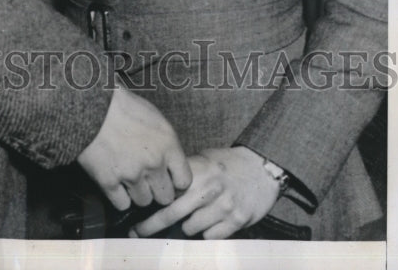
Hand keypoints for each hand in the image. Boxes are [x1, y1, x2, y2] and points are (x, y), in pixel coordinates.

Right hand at [77, 85, 190, 209]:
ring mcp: (131, 174)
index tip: (168, 179)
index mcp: (168, 145)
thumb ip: (166, 144)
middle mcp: (153, 163)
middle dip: (156, 189)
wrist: (91, 105)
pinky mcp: (109, 182)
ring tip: (128, 177)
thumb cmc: (122, 106)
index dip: (176, 182)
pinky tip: (115, 182)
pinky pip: (122, 204)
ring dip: (137, 193)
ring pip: (144, 202)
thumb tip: (170, 163)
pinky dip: (119, 196)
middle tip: (147, 179)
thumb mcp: (155, 118)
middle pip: (165, 197)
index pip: (185, 180)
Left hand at [132, 146, 280, 238]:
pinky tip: (209, 223)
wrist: (262, 168)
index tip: (135, 214)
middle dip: (151, 226)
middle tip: (137, 233)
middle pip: (171, 214)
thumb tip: (157, 184)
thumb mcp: (204, 159)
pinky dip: (206, 233)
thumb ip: (184, 172)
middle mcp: (209, 189)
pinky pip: (211, 237)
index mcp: (197, 171)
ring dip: (186, 227)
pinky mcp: (237, 221)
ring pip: (191, 229)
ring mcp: (223, 206)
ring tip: (191, 218)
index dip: (149, 203)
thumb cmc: (227, 164)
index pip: (166, 192)